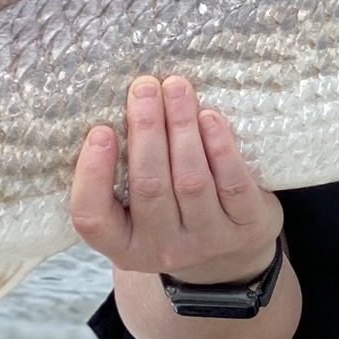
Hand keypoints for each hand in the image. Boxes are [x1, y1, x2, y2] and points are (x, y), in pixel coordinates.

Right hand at [70, 76, 282, 284]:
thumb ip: (123, 172)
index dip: (92, 175)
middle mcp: (162, 249)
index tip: (100, 130)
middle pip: (150, 187)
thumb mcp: (137, 211)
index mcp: (123, 244)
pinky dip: (220, 147)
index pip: (93, 218)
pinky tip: (210, 117)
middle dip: (146, 130)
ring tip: (176, 88)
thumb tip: (121, 105)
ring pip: (191, 181)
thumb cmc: (172, 213)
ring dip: (182, 128)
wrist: (231, 250)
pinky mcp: (246, 227)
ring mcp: (206, 241)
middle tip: (144, 88)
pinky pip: (232, 184)